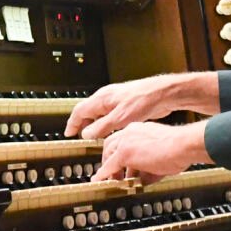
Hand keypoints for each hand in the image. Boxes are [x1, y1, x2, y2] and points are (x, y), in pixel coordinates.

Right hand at [65, 72, 218, 139]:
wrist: (162, 94)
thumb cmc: (143, 101)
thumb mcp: (120, 119)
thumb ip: (101, 127)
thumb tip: (86, 134)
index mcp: (102, 98)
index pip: (79, 110)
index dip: (73, 123)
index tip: (68, 133)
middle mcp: (107, 97)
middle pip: (87, 111)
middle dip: (82, 124)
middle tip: (79, 136)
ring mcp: (116, 100)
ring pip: (99, 113)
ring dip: (94, 124)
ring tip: (93, 137)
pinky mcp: (125, 104)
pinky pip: (109, 114)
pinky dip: (105, 124)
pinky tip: (111, 132)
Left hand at [92, 120, 208, 183]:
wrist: (183, 145)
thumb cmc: (179, 148)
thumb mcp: (160, 154)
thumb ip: (149, 165)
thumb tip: (143, 179)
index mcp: (139, 129)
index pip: (122, 139)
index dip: (117, 152)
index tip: (119, 162)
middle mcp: (130, 132)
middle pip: (110, 145)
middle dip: (109, 159)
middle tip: (113, 173)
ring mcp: (126, 142)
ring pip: (108, 155)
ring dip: (107, 169)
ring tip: (111, 181)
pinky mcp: (125, 153)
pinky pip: (109, 167)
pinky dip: (103, 174)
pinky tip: (99, 181)